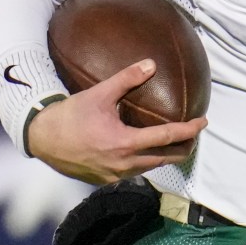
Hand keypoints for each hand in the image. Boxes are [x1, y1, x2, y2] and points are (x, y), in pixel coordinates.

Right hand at [23, 59, 205, 184]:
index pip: (167, 137)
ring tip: (175, 145)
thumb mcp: (99, 94)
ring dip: (165, 157)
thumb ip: (127, 79)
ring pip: (149, 168)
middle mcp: (124, 164)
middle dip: (183, 148)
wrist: (42, 138)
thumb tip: (151, 64)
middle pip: (165, 159)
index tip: (203, 123)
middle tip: (194, 137)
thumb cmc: (70, 115)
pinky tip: (145, 153)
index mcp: (125, 143)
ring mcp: (114, 175)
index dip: (188, 130)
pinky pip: (133, 172)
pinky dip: (145, 162)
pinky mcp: (105, 180)